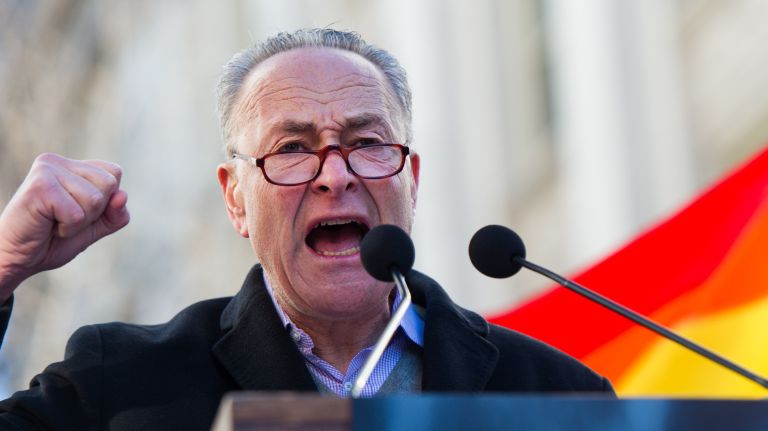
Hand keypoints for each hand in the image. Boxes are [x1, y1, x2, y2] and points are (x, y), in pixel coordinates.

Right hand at [0, 153, 129, 300]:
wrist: (16, 258)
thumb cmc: (52, 240)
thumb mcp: (94, 227)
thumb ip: (114, 214)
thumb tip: (123, 196)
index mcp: (71, 165)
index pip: (114, 173)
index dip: (105, 201)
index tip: (77, 211)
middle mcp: (57, 162)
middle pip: (109, 184)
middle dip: (94, 212)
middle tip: (64, 219)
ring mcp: (47, 171)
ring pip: (95, 200)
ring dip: (79, 222)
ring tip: (54, 222)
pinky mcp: (39, 187)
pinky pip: (77, 214)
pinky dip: (67, 228)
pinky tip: (47, 225)